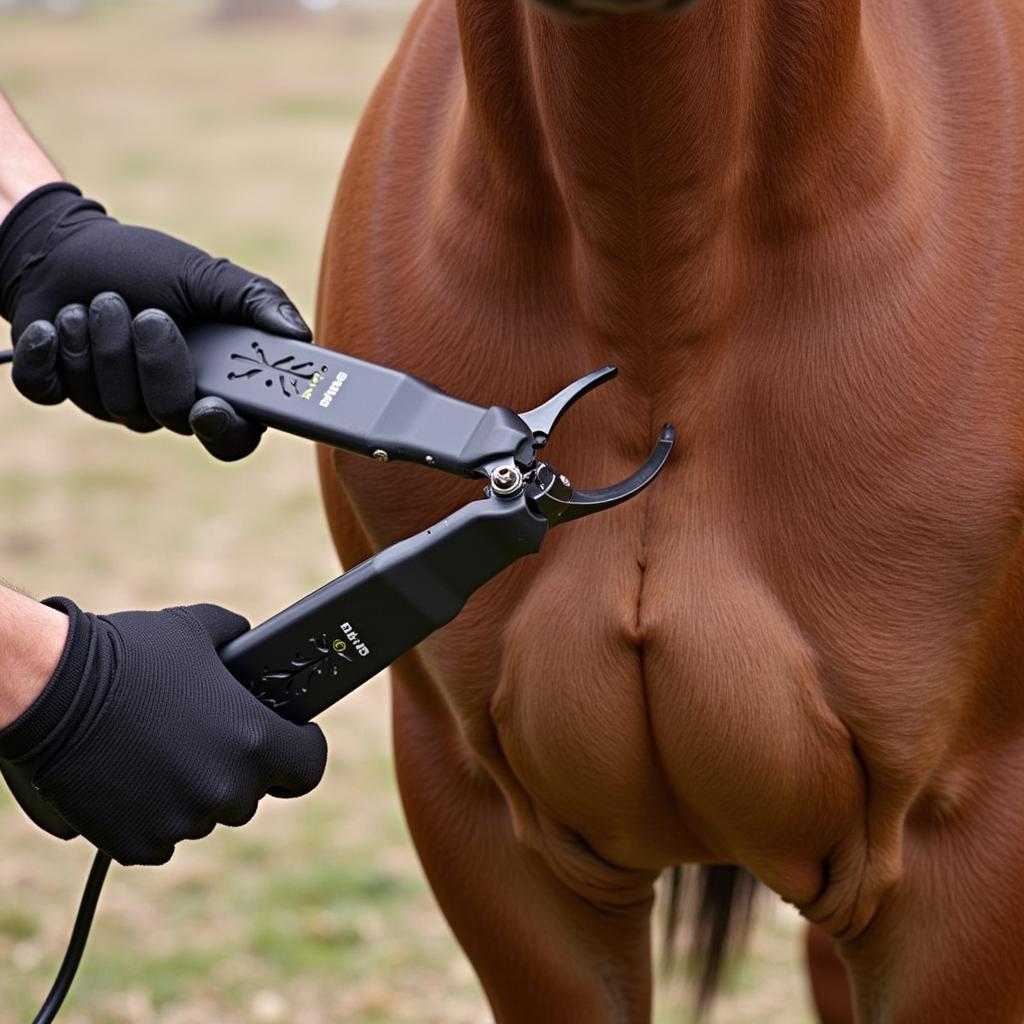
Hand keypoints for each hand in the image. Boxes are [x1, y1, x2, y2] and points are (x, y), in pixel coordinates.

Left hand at [0, 183, 311, 459]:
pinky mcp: (62, 391)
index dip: (224, 431)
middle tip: (145, 315)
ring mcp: (114, 403)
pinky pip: (52, 390)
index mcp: (214, 384)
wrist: (65, 248)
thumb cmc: (145, 264)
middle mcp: (168, 402)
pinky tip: (57, 322)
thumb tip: (298, 333)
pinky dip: (50, 352)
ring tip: (100, 301)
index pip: (233, 436)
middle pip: (167, 415)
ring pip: (110, 403)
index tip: (209, 407)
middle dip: (152, 360)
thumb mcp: (207, 275)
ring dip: (101, 341)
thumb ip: (257, 300)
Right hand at [0, 598, 327, 864]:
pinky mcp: (137, 845)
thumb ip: (240, 646)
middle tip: (204, 739)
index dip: (300, 751)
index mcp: (255, 741)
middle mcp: (226, 789)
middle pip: (252, 792)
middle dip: (237, 769)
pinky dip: (155, 816)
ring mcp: (182, 822)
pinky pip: (164, 838)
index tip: (289, 742)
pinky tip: (135, 779)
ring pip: (206, 816)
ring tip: (160, 752)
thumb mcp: (203, 630)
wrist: (53, 690)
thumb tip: (251, 649)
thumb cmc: (132, 653)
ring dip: (194, 793)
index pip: (308, 766)